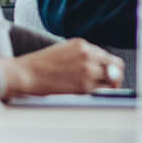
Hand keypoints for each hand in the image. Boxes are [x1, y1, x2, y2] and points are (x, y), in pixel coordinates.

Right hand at [0, 39, 123, 97]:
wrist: (25, 75)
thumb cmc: (40, 66)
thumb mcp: (64, 51)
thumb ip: (83, 56)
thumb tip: (100, 67)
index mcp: (83, 45)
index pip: (108, 57)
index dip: (111, 68)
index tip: (109, 75)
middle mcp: (88, 55)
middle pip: (116, 67)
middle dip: (116, 77)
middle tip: (112, 86)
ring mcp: (87, 70)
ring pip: (112, 80)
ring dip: (110, 87)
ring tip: (102, 93)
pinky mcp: (83, 86)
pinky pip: (102, 91)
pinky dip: (101, 94)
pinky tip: (94, 97)